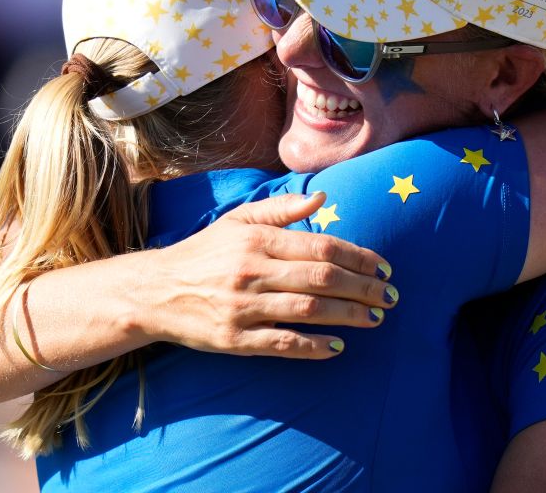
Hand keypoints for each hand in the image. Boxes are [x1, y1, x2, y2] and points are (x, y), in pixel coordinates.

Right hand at [137, 192, 396, 358]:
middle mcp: (251, 270)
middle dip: (364, 288)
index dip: (359, 257)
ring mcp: (242, 307)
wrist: (155, 291)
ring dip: (349, 315)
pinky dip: (313, 346)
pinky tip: (337, 346)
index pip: (321, 246)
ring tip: (375, 318)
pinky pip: (281, 343)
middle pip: (322, 279)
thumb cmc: (204, 253)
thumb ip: (281, 209)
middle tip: (391, 296)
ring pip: (308, 310)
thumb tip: (322, 199)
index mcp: (256, 238)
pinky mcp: (233, 339)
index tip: (384, 268)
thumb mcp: (238, 221)